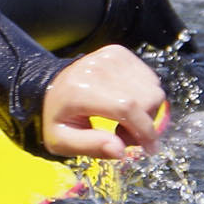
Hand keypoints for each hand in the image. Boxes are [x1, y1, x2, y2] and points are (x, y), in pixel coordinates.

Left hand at [41, 44, 166, 160]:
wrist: (50, 87)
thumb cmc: (57, 117)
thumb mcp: (62, 141)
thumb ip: (90, 146)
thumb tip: (119, 151)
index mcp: (80, 90)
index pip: (126, 107)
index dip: (144, 131)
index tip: (150, 149)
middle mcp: (98, 68)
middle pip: (146, 99)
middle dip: (144, 124)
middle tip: (124, 134)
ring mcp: (110, 57)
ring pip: (153, 89)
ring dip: (146, 111)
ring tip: (123, 119)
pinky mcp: (119, 52)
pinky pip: (150, 79)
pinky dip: (145, 96)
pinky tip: (126, 103)